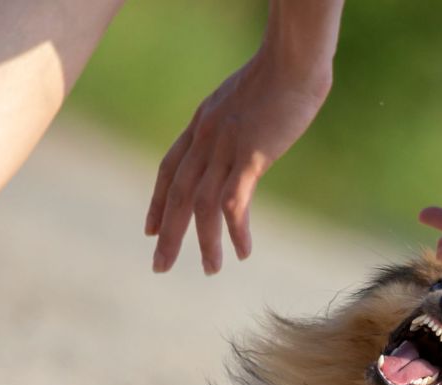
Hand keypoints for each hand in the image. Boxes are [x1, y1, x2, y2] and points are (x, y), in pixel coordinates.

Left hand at [147, 54, 329, 273]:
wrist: (292, 59)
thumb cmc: (279, 75)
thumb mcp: (242, 101)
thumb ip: (233, 123)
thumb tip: (239, 137)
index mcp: (201, 125)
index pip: (168, 170)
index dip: (157, 202)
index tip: (149, 229)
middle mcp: (205, 138)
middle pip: (176, 195)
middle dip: (167, 234)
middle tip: (159, 266)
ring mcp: (224, 147)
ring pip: (203, 206)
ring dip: (205, 242)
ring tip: (211, 269)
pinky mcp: (249, 156)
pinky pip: (234, 203)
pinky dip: (236, 231)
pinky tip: (243, 251)